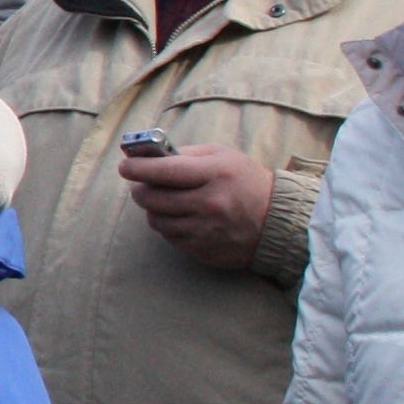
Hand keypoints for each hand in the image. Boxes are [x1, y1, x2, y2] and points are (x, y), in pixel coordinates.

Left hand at [120, 143, 275, 273]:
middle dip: (140, 190)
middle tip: (142, 185)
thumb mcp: (223, 156)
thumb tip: (148, 155)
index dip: (137, 168)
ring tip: (164, 202)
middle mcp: (210, 204)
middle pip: (153, 198)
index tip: (125, 166)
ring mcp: (206, 230)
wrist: (277, 221)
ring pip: (156, 220)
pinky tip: (182, 218)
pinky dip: (169, 226)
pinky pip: (170, 238)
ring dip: (154, 210)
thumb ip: (187, 154)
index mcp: (215, 174)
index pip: (163, 170)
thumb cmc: (246, 181)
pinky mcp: (204, 250)